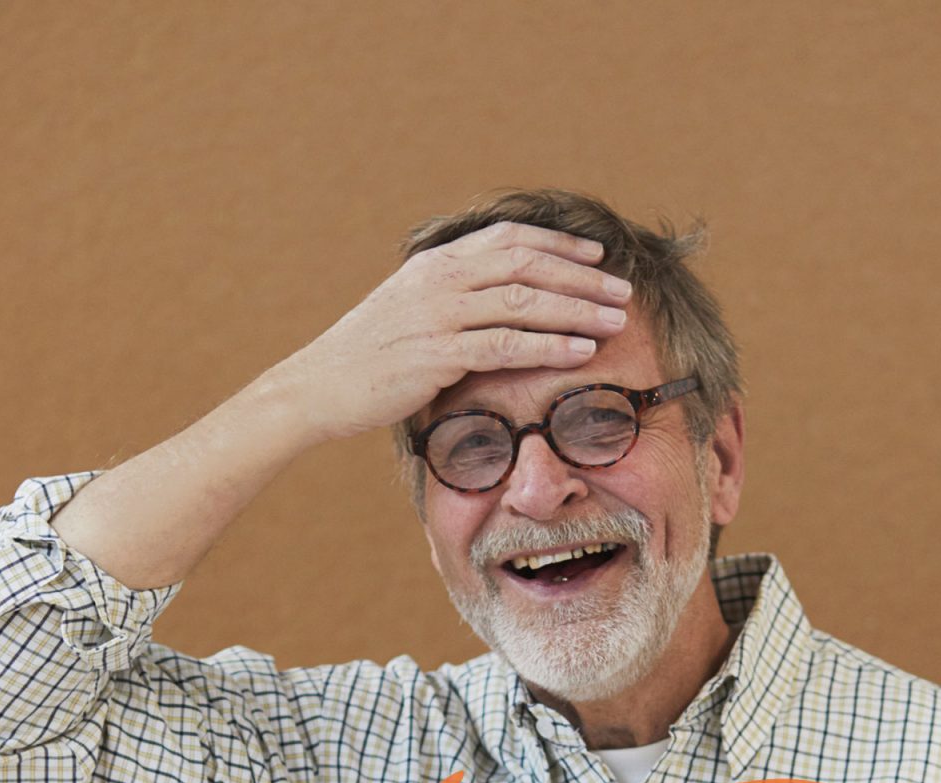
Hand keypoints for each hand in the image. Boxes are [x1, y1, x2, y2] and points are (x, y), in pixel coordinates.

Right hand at [282, 220, 633, 443]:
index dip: (559, 243)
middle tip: (622, 291)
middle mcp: (439, 280)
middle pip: (526, 264)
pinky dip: (549, 345)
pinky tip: (580, 351)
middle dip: (581, 276)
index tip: (597, 254)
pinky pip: (506, 346)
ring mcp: (437, 316)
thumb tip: (495, 300)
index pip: (509, 239)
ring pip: (523, 301)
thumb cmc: (368, 357)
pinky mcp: (436, 355)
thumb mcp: (409, 311)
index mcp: (435, 264)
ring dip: (576, 309)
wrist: (318, 386)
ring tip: (616, 321)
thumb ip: (452, 298)